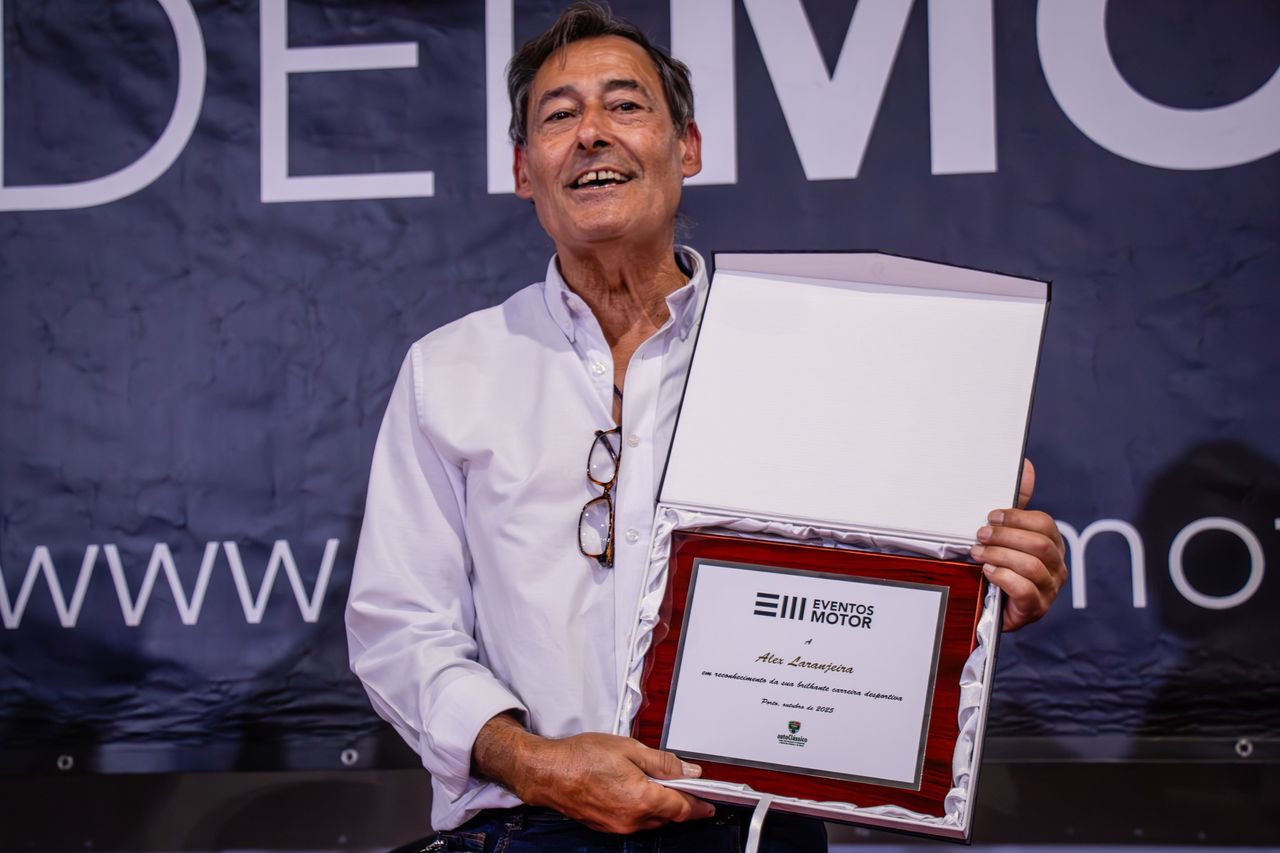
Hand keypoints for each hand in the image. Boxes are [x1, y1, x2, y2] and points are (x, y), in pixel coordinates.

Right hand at [473, 714, 713, 833]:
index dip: (700, 805)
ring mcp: (618, 826)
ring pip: (652, 820)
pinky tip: (635, 790)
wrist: (547, 772)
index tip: (711, 803)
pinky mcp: (606, 827)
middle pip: (668, 816)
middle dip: (679, 802)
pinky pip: (634, 821)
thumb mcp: (628, 749)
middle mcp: (632, 819)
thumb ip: (663, 762)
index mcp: (642, 799)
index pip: (683, 808)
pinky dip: (641, 808)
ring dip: (659, 805)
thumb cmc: (581, 757)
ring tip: (653, 781)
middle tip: (683, 783)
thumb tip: (688, 770)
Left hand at [971, 458, 1066, 630]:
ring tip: (978, 553)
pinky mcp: (1036, 608)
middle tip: (980, 535)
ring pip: (1031, 566)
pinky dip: (1003, 578)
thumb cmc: (1001, 567)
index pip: (1044, 524)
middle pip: (1039, 544)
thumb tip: (1025, 466)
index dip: (1016, 517)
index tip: (991, 516)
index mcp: (1052, 544)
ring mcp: (1049, 589)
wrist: (990, 607)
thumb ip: (1015, 508)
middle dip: (1005, 536)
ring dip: (999, 556)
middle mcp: (1056, 566)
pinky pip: (1024, 590)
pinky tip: (988, 573)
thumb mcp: (1006, 536)